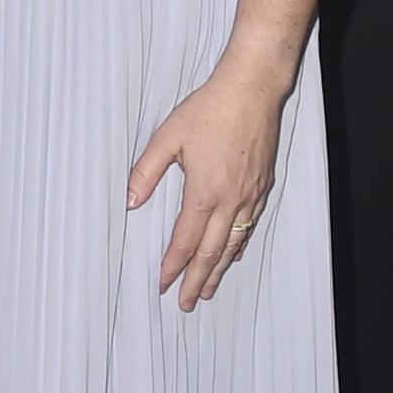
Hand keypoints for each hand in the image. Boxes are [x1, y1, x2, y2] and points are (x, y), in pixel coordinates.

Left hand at [125, 61, 286, 310]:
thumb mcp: (168, 138)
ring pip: (234, 244)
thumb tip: (129, 201)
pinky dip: (239, 246)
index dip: (172, 266)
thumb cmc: (210, 109)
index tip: (161, 283)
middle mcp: (230, 200)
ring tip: (209, 290)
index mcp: (204, 192)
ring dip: (219, 270)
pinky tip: (233, 253)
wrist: (252, 89)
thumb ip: (146, 172)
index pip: (185, 241)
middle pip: (212, 253)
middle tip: (186, 303)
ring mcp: (250, 195)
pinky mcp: (262, 186)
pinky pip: (250, 226)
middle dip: (197, 281)